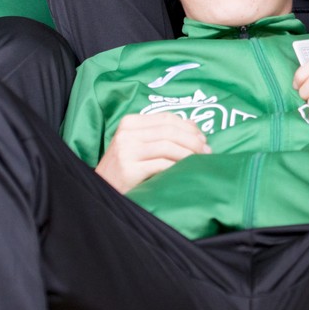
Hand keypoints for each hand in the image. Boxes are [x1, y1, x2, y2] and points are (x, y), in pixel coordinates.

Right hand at [93, 111, 208, 193]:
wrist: (101, 191)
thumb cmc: (124, 168)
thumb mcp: (139, 144)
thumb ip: (162, 133)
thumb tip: (194, 124)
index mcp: (130, 122)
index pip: (166, 118)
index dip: (189, 127)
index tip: (203, 138)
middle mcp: (127, 133)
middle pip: (170, 131)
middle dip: (193, 140)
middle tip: (207, 151)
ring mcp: (126, 151)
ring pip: (168, 147)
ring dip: (190, 154)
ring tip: (201, 161)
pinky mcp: (129, 169)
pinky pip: (162, 164)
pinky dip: (179, 166)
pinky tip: (186, 171)